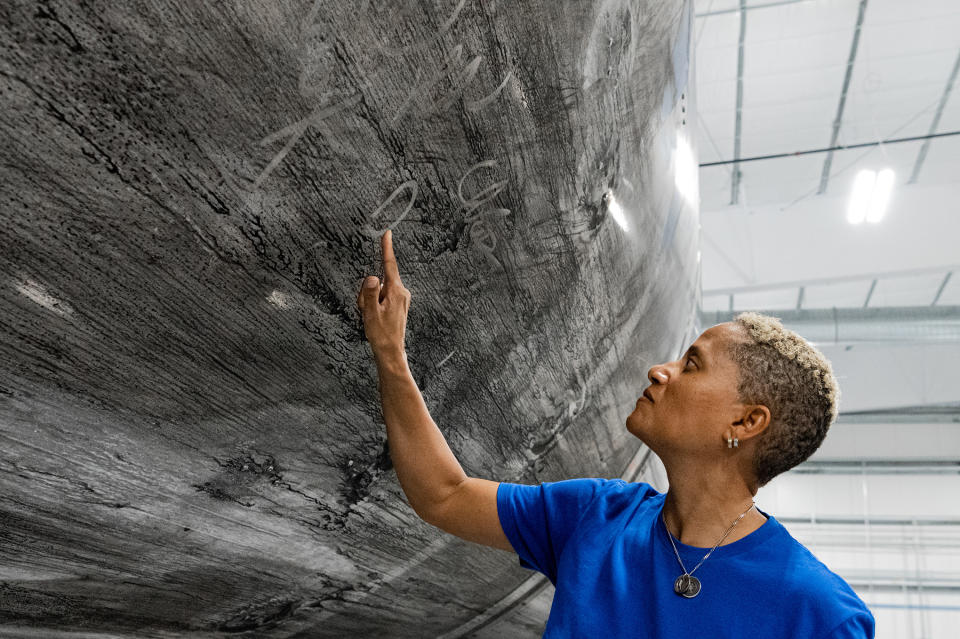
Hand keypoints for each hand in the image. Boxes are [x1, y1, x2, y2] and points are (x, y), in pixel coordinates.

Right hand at [357, 229, 410, 358]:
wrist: (391, 351)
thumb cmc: (381, 334)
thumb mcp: (370, 313)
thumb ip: (369, 293)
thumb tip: (372, 277)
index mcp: (396, 292)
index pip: (389, 265)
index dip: (386, 248)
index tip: (387, 233)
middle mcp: (402, 292)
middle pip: (378, 280)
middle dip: (367, 292)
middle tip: (367, 310)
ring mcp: (401, 298)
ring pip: (378, 289)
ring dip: (370, 300)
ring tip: (372, 316)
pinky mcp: (399, 304)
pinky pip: (382, 296)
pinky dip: (374, 304)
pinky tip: (376, 317)